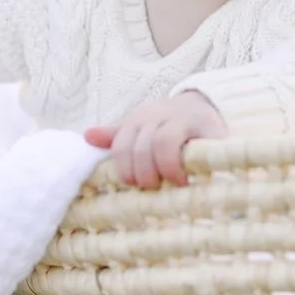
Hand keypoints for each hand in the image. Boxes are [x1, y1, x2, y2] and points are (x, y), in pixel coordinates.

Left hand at [84, 91, 227, 188]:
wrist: (206, 107)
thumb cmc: (170, 125)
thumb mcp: (142, 128)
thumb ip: (118, 136)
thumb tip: (87, 136)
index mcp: (138, 119)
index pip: (121, 146)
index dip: (125, 170)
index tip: (135, 184)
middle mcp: (156, 115)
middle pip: (140, 148)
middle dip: (144, 173)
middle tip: (155, 187)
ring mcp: (180, 118)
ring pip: (161, 143)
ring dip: (164, 169)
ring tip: (174, 183)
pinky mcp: (203, 124)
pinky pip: (189, 144)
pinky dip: (182, 163)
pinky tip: (187, 177)